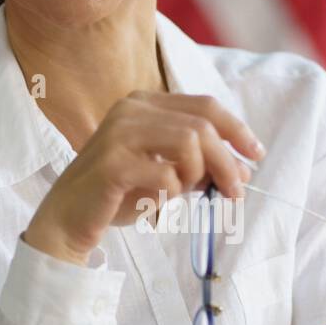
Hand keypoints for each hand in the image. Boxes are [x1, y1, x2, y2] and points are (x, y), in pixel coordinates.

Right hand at [24, 91, 265, 263]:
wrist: (69, 220)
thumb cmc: (119, 195)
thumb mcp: (166, 175)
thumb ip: (199, 166)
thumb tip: (243, 171)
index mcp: (144, 103)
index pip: (205, 106)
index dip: (237, 130)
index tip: (256, 155)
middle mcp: (130, 110)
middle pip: (202, 126)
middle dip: (227, 161)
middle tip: (235, 192)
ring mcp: (119, 133)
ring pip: (190, 143)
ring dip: (199, 176)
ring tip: (184, 196)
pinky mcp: (112, 164)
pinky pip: (167, 176)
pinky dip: (172, 195)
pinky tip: (156, 206)